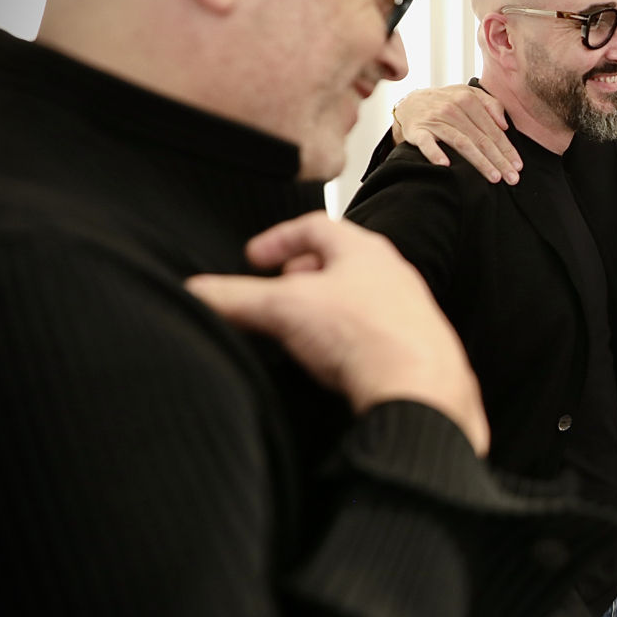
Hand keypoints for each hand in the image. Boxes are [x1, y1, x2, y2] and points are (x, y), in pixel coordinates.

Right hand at [185, 212, 490, 455]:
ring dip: (327, 309)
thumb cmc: (365, 337)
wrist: (422, 390)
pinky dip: (348, 340)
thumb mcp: (282, 310)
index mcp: (365, 251)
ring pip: (361, 298)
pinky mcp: (416, 349)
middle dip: (303, 274)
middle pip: (342, 261)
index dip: (279, 238)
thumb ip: (234, 299)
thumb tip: (194, 291)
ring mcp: (410, 312)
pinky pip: (376, 334)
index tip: (254, 258)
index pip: (317, 226)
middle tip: (276, 292)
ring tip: (300, 330)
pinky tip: (333, 364)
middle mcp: (394, 275)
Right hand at [393, 86, 521, 184]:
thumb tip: (505, 124)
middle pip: (481, 139)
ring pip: (461, 143)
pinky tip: (446, 165)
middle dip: (499, 160)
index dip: (507, 149)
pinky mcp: (418, 131)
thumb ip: (490, 104)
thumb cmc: (446, 103)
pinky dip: (435, 153)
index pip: (493, 130)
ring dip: (479, 161)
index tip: (518, 166)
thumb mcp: (468, 95)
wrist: (410, 103)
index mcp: (468, 100)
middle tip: (512, 178)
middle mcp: (453, 109)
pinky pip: (427, 144)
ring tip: (494, 177)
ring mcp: (435, 120)